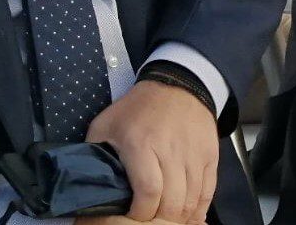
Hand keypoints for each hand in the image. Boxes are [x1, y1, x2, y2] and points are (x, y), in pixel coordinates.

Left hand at [84, 80, 217, 224]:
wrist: (179, 84)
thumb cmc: (138, 108)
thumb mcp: (105, 124)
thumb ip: (94, 153)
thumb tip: (86, 182)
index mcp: (142, 145)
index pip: (149, 191)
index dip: (142, 212)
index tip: (132, 217)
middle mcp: (171, 152)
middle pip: (172, 201)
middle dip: (159, 220)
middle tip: (148, 221)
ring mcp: (194, 155)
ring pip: (191, 200)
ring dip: (178, 217)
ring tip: (164, 220)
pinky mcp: (209, 156)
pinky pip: (208, 191)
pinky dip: (199, 209)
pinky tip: (188, 217)